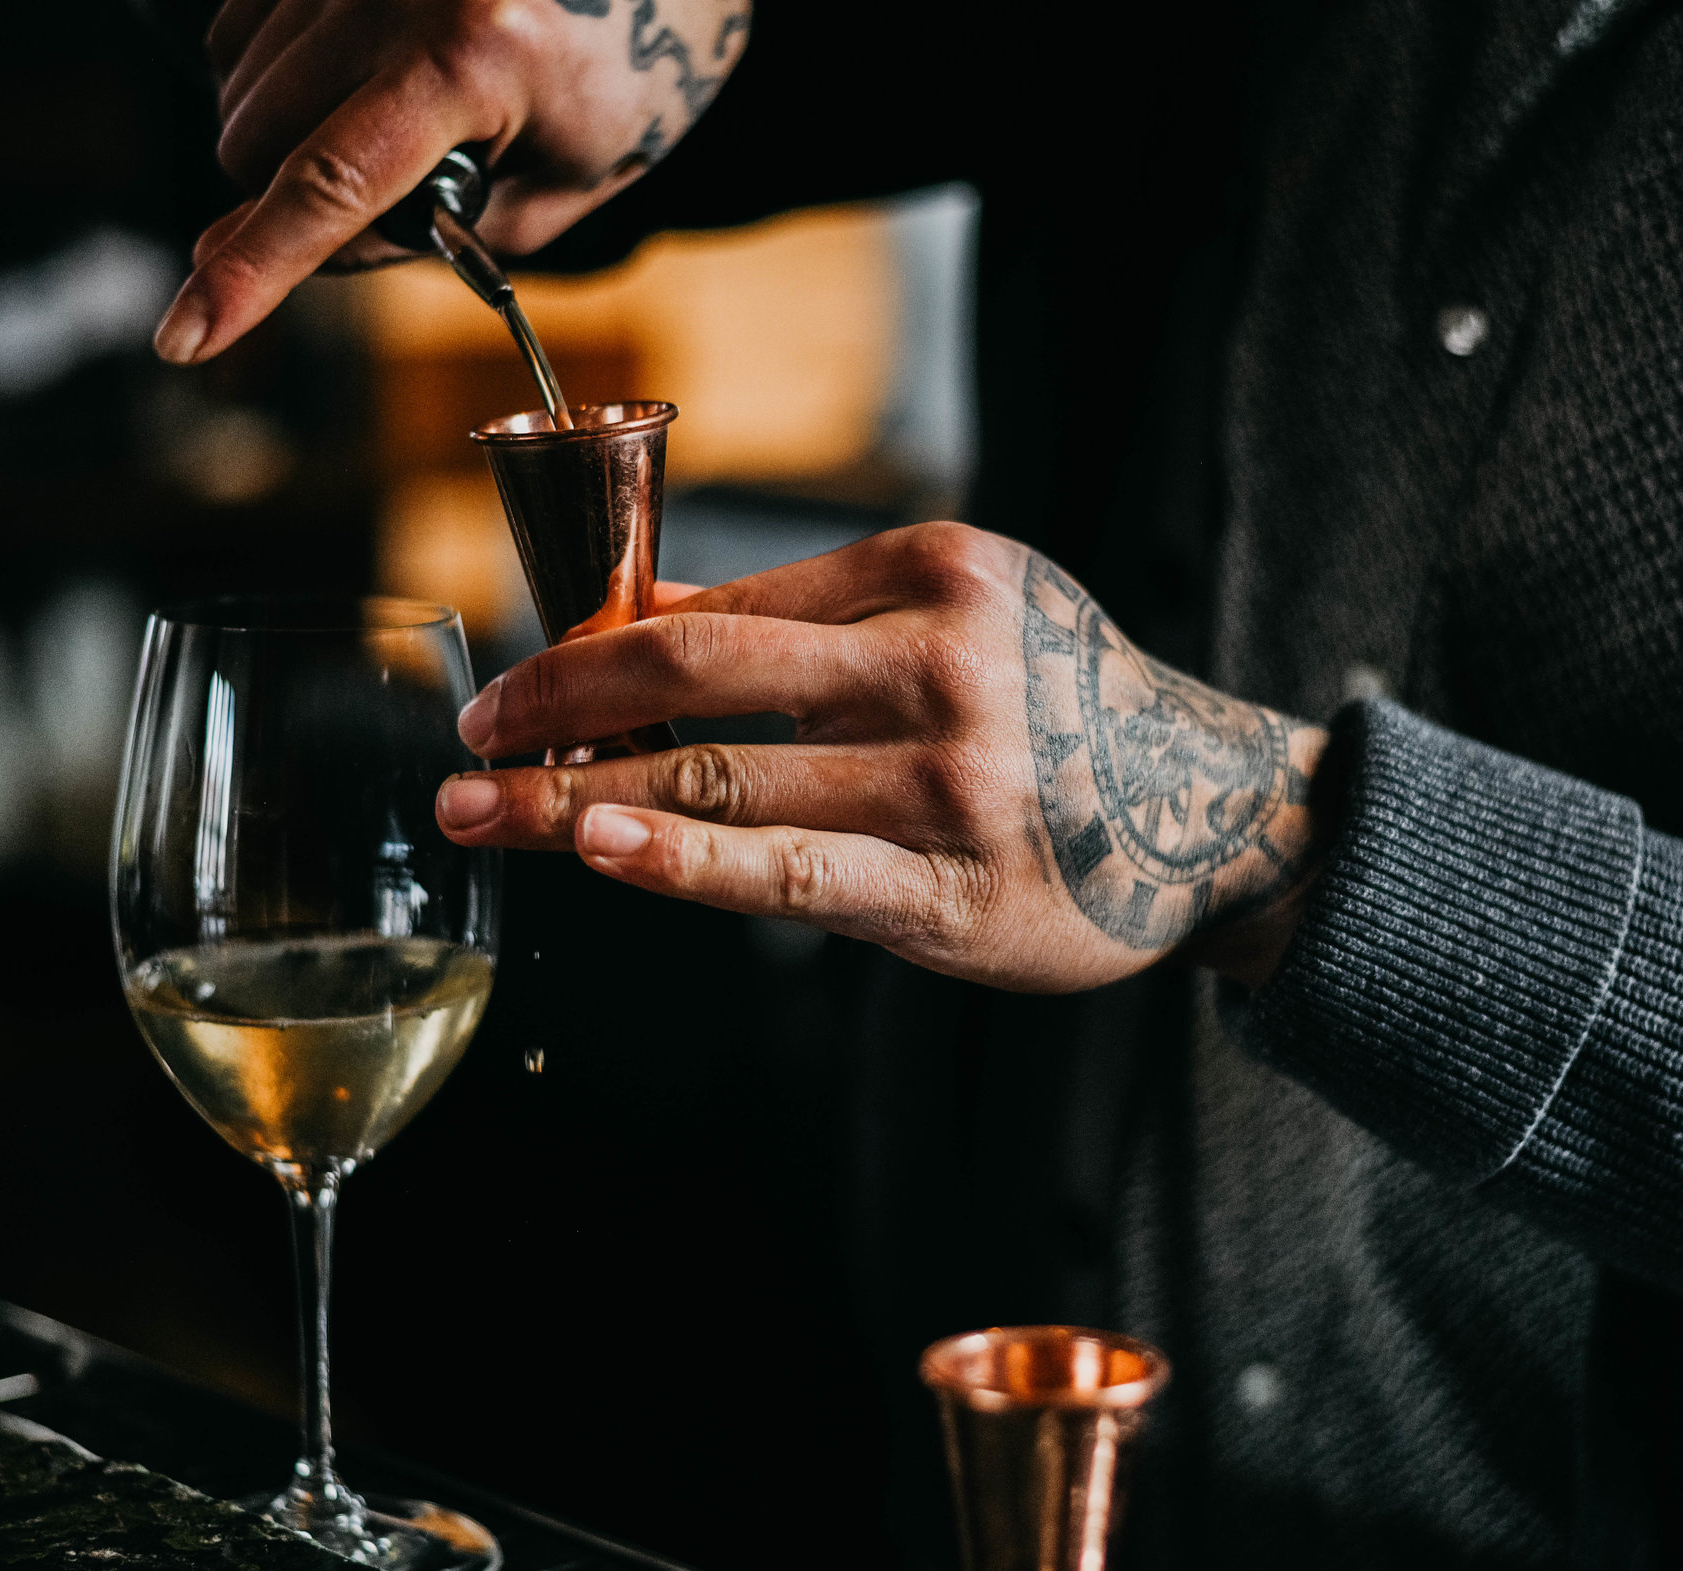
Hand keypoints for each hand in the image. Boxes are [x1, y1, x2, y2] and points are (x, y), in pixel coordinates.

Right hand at [155, 0, 751, 364]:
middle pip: (254, 137)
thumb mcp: (545, 197)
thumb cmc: (611, 93)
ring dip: (283, 128)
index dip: (252, 272)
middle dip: (289, 192)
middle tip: (397, 181)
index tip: (184, 338)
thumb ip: (408, 239)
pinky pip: (239, 22)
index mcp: (477, 58)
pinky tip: (357, 69)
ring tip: (395, 113)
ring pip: (233, 82)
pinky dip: (276, 69)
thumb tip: (254, 260)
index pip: (332, 185)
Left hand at [433, 525, 1331, 992]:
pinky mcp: (953, 887)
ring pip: (726, 775)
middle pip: (699, 671)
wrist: (1215, 807)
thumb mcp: (964, 614)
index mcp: (934, 572)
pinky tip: (601, 848)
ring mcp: (949, 777)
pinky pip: (793, 872)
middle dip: (558, 704)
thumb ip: (813, 620)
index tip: (516, 686)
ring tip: (484, 810)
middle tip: (467, 737)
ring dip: (579, 795)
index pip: (722, 606)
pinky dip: (685, 858)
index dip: (595, 645)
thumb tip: (637, 617)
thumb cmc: (1063, 707)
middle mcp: (941, 661)